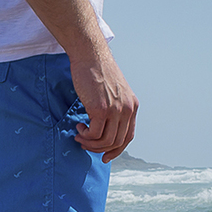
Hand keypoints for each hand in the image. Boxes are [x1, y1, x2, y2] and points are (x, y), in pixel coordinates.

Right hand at [69, 49, 137, 163]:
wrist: (90, 55)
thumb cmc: (97, 71)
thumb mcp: (113, 92)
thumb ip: (114, 108)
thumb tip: (104, 127)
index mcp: (132, 106)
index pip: (128, 137)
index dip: (116, 150)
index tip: (105, 156)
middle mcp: (127, 110)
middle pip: (117, 142)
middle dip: (100, 149)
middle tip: (86, 145)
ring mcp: (115, 110)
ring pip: (106, 141)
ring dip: (90, 144)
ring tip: (80, 136)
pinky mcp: (101, 109)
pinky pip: (94, 134)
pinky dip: (85, 136)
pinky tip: (79, 128)